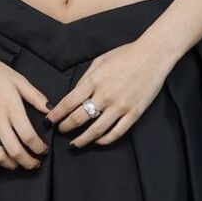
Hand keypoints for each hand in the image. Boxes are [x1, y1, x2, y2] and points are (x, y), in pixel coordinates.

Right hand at [0, 46, 49, 168]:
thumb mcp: (19, 81)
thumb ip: (36, 97)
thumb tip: (51, 111)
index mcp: (11, 108)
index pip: (28, 137)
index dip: (39, 148)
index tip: (44, 150)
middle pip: (15, 151)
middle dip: (29, 162)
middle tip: (35, 163)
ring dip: (12, 165)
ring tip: (19, 163)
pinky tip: (0, 160)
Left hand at [46, 37, 179, 147]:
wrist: (153, 55)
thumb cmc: (125, 55)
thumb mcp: (99, 61)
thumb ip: (85, 79)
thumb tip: (73, 95)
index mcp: (94, 81)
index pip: (68, 103)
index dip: (56, 115)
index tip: (48, 122)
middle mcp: (105, 95)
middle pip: (79, 119)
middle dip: (65, 128)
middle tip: (60, 132)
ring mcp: (120, 106)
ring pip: (96, 130)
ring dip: (82, 140)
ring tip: (74, 144)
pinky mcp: (134, 113)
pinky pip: (117, 132)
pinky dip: (105, 140)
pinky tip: (98, 142)